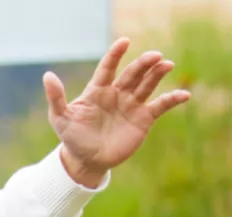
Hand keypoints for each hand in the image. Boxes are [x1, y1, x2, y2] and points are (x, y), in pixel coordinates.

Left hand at [44, 37, 191, 188]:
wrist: (87, 161)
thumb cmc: (72, 138)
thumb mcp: (60, 118)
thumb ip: (56, 98)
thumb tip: (47, 75)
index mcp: (98, 90)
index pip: (108, 68)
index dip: (115, 55)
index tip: (124, 42)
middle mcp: (117, 93)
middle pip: (132, 74)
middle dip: (143, 64)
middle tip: (155, 56)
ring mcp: (131, 105)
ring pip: (147, 85)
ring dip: (157, 74)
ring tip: (167, 64)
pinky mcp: (143, 119)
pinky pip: (160, 106)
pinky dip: (172, 99)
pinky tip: (184, 95)